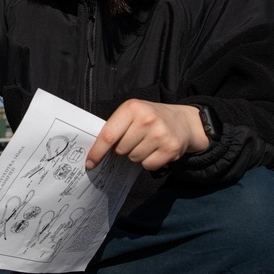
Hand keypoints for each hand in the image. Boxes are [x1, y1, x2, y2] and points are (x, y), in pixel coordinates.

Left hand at [85, 100, 207, 171]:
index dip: (97, 151)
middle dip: (123, 149)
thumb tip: (94, 151)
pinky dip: (149, 162)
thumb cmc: (150, 118)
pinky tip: (156, 150)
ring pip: (134, 158)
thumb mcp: (131, 113)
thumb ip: (115, 127)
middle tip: (134, 139)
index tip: (90, 163)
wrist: (184, 121)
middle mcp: (147, 119)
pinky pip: (148, 165)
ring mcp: (161, 134)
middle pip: (120, 150)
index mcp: (132, 108)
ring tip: (147, 143)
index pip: (108, 135)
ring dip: (137, 155)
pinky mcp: (171, 148)